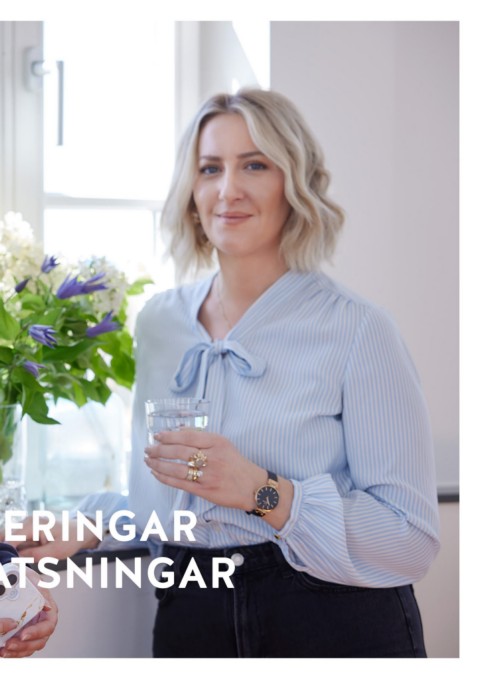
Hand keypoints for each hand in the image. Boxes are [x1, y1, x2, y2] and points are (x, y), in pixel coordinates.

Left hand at [0, 568, 57, 657]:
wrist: (16, 581)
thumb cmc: (27, 580)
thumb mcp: (34, 581)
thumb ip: (41, 591)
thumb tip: (47, 606)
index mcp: (50, 611)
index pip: (48, 626)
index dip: (37, 632)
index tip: (23, 634)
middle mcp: (42, 624)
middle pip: (39, 641)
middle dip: (24, 645)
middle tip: (9, 643)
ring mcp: (33, 631)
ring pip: (29, 648)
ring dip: (16, 651)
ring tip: (3, 650)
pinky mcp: (22, 637)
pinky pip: (19, 649)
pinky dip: (11, 652)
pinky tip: (1, 650)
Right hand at [1, 515, 99, 561]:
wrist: (80, 529)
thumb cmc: (71, 538)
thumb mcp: (54, 552)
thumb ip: (33, 556)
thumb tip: (14, 561)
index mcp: (34, 523)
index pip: (10, 538)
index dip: (5, 552)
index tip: (4, 565)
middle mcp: (28, 520)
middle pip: (5, 535)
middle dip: (4, 550)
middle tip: (6, 565)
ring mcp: (27, 523)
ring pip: (8, 538)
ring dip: (10, 550)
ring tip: (20, 559)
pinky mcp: (28, 528)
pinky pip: (15, 539)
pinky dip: (15, 548)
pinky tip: (20, 556)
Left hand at [145, 429, 267, 511]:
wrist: (253, 487)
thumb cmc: (236, 463)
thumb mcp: (223, 444)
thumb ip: (202, 437)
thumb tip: (178, 429)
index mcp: (217, 442)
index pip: (188, 436)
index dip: (170, 435)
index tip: (157, 436)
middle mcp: (212, 457)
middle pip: (180, 451)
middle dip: (160, 449)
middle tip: (148, 448)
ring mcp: (208, 475)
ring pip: (177, 468)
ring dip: (159, 464)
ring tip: (148, 460)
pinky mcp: (205, 490)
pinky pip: (180, 483)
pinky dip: (165, 478)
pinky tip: (156, 473)